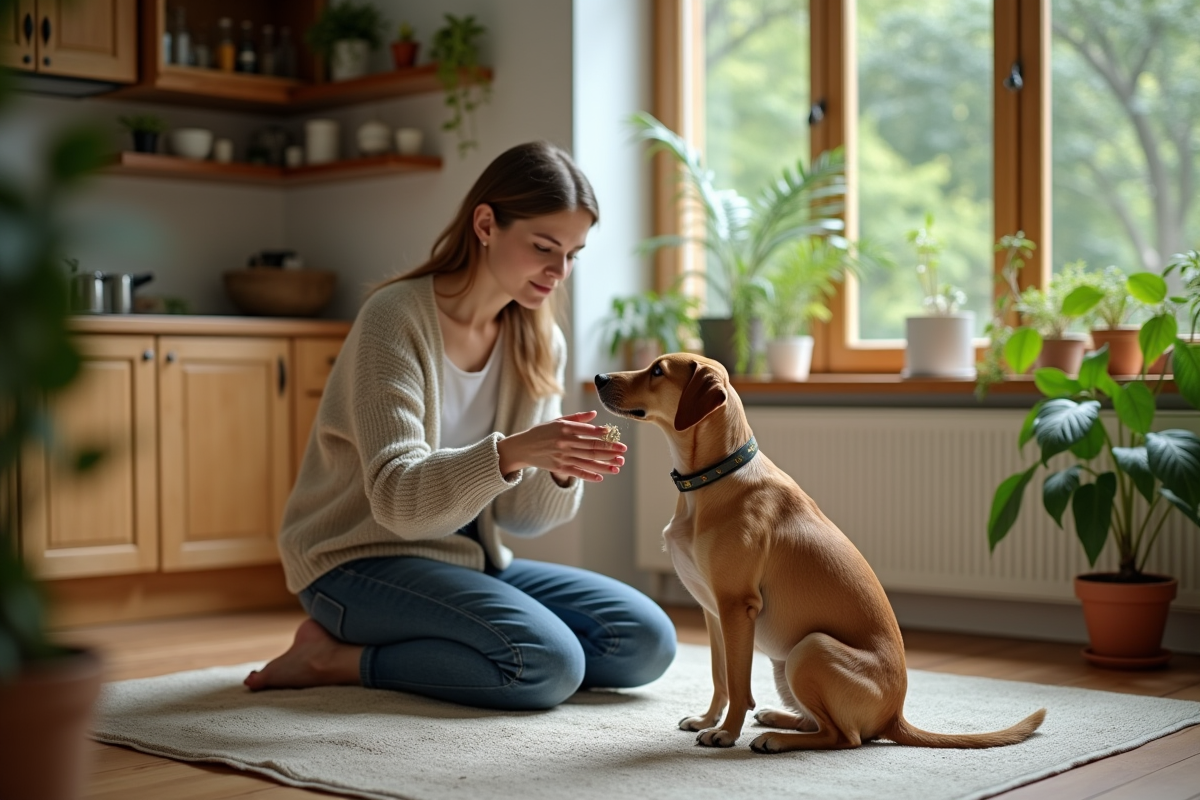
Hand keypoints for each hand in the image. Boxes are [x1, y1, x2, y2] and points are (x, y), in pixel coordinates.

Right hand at [497, 410, 626, 482]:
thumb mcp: (557, 421)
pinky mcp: (559, 467)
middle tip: (623, 450)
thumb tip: (595, 414)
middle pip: (591, 447)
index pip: (586, 431)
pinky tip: (601, 476)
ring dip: (604, 464)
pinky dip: (589, 474)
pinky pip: (577, 472)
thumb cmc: (542, 432)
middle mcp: (564, 442)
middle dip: (609, 449)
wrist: (522, 447)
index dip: (600, 432)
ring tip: (618, 465)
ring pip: (587, 461)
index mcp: (564, 428)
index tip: (612, 434)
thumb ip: (577, 418)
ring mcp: (562, 456)